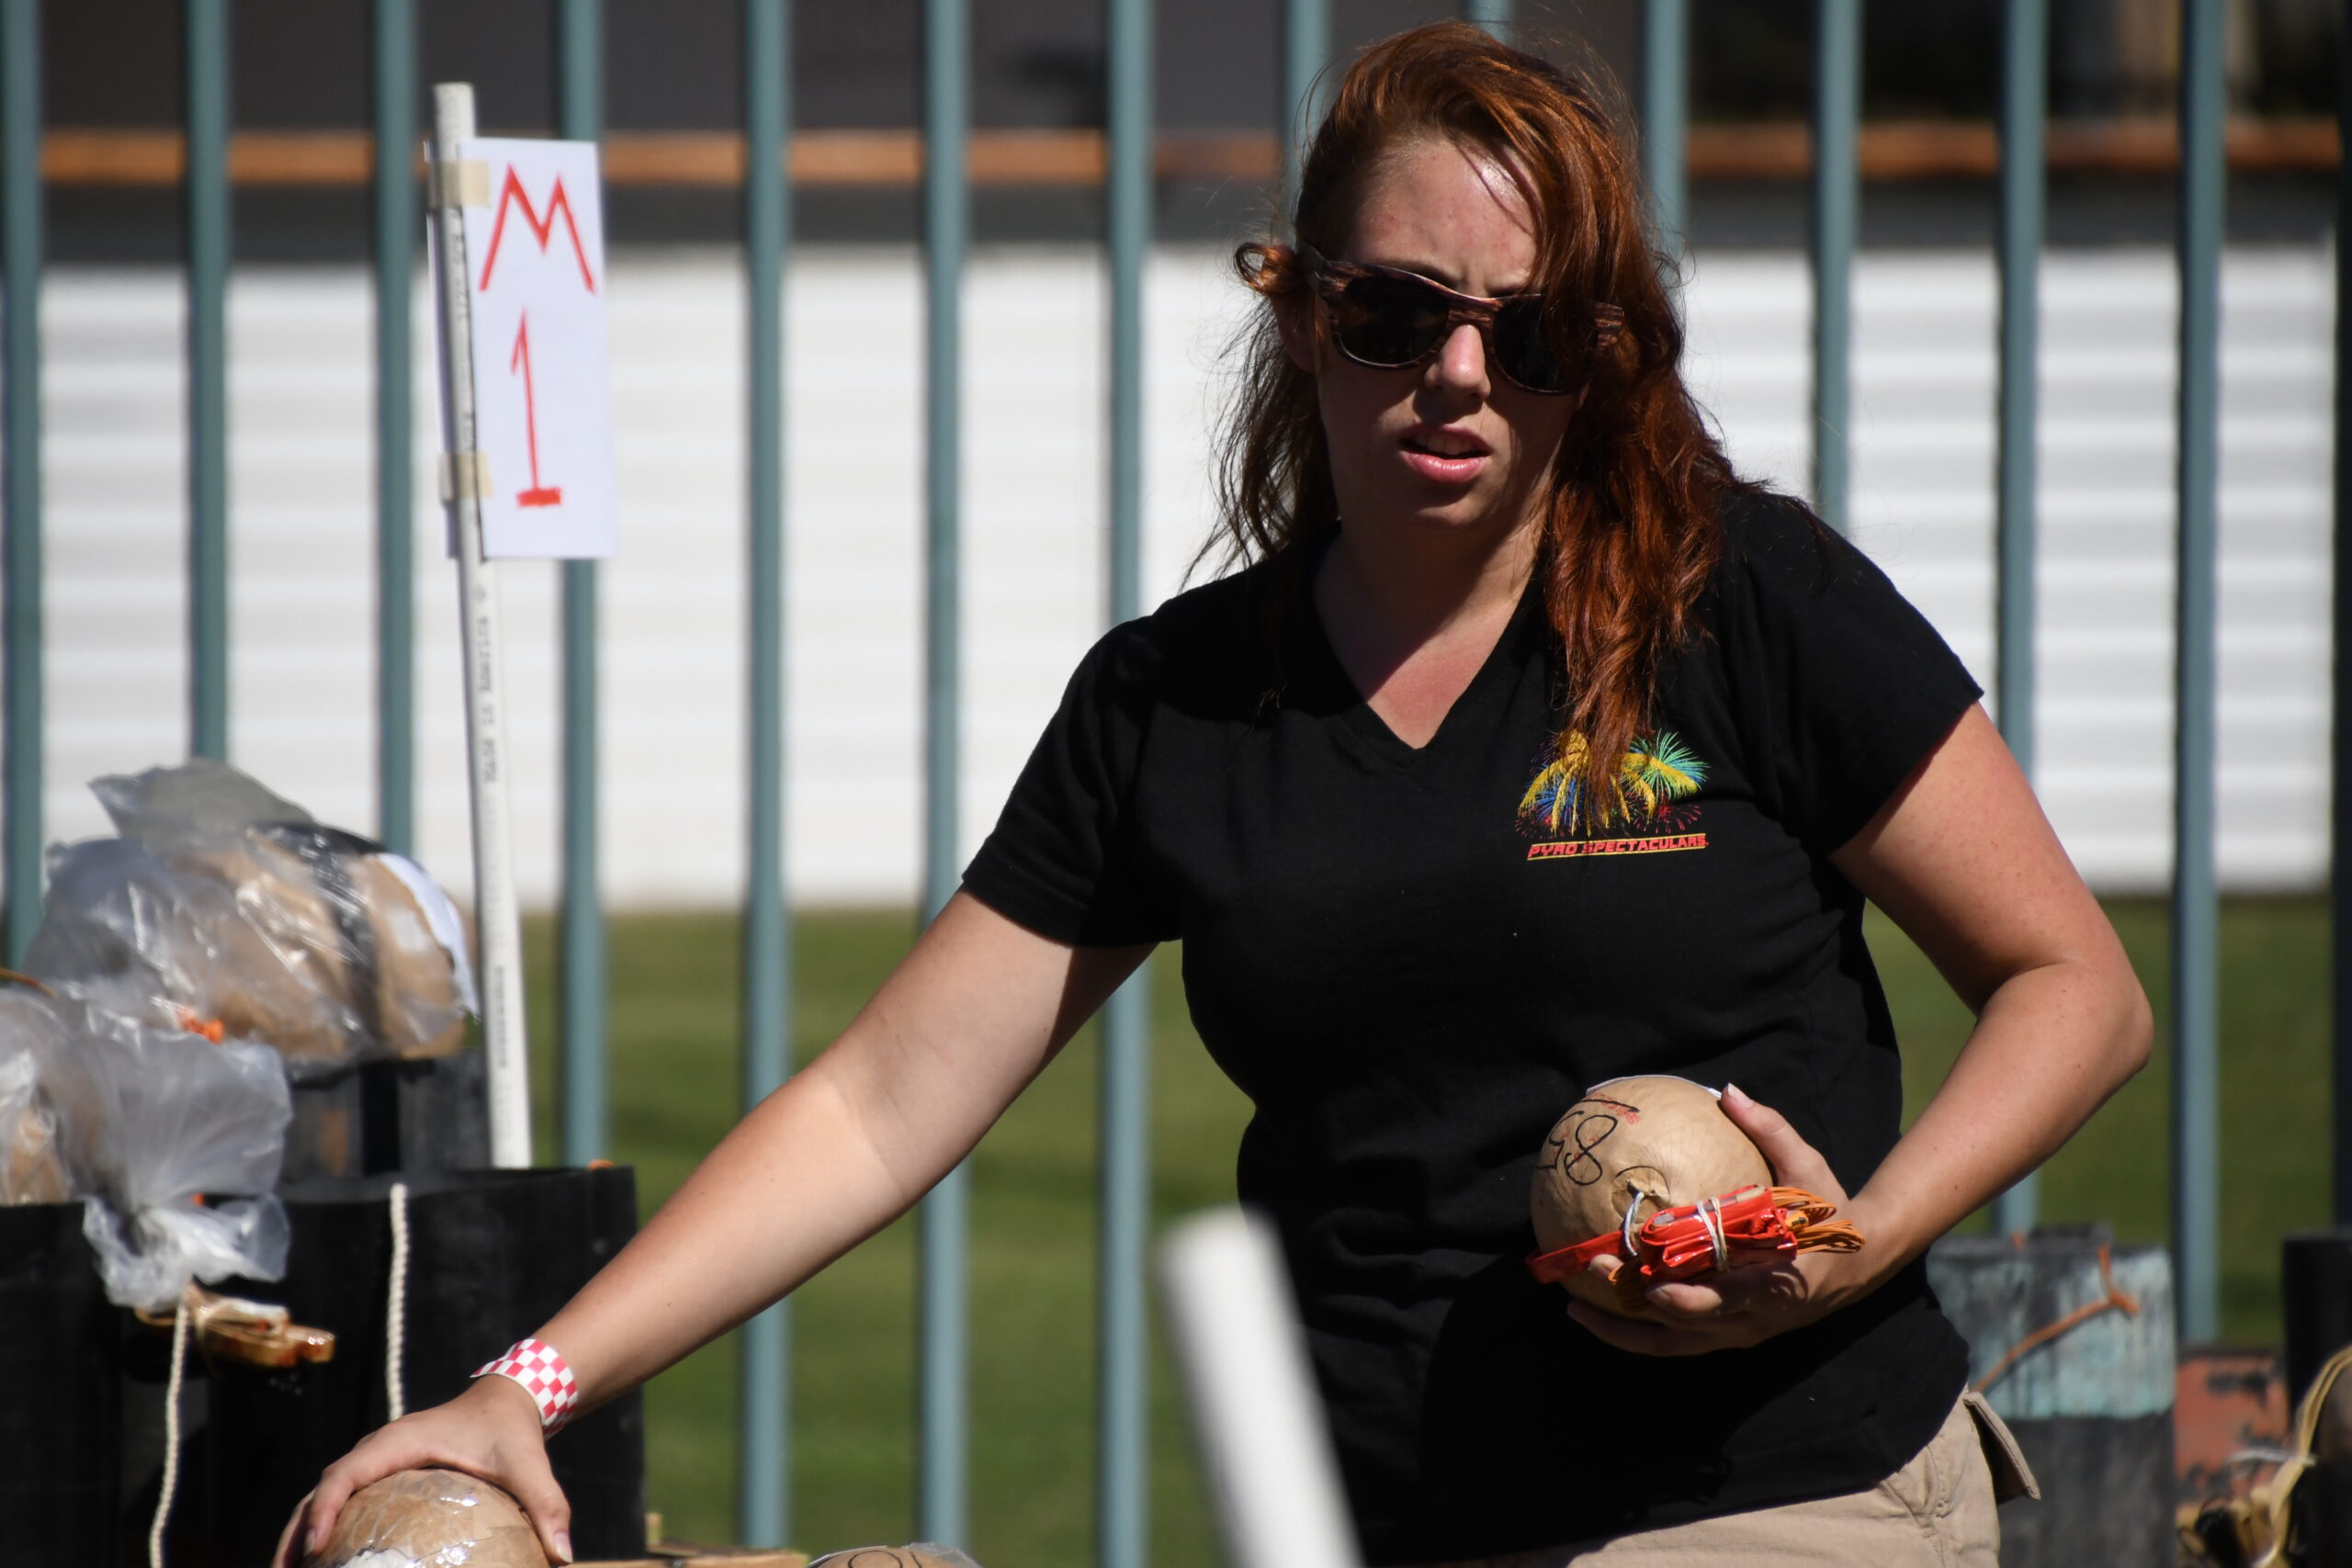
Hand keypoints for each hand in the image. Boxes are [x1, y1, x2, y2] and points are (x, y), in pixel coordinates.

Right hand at [271, 1375, 572, 1565]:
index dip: (324, 1509)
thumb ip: (547, 1506)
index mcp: (398, 1442)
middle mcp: (376, 1450)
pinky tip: (322, 1566)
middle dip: (294, 1535)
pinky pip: (340, 1503)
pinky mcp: (378, 1475)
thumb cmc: (511, 1432)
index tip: (315, 1547)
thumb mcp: (530, 1465)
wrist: (506, 1401)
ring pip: (320, 1499)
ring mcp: (373, 1462)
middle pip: (317, 1493)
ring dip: (300, 1537)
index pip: (345, 1474)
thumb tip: (563, 1556)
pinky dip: (322, 1530)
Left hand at [1563, 1083, 1888, 1356]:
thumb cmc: (1831, 1211)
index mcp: (1779, 1281)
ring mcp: (1739, 1334)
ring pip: (1673, 1346)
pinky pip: (1675, 1344)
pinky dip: (1635, 1335)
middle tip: (1592, 1268)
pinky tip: (1596, 1313)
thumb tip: (1728, 1090)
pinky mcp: (1726, 1337)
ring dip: (1622, 1330)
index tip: (1655, 1287)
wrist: (1860, 1266)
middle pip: (1687, 1325)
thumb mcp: (1809, 1167)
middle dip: (1634, 1305)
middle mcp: (1754, 1318)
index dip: (1692, 1301)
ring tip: (1573, 1305)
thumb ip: (1770, 1130)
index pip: (1731, 1300)